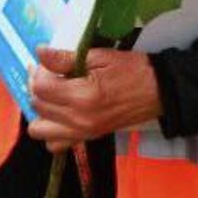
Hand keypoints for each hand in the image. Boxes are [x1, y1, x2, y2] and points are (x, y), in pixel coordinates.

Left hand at [28, 47, 162, 151]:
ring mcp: (82, 132)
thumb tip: (40, 52)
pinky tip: (60, 115)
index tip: (48, 62)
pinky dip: (51, 131)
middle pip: (37, 105)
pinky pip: (54, 144)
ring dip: (41, 111)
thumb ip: (66, 58)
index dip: (39, 71)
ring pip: (38, 128)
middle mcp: (79, 119)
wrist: (160, 91)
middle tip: (50, 73)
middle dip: (38, 86)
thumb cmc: (133, 70)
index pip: (41, 87)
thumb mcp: (101, 57)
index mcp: (83, 96)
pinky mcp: (87, 137)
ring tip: (52, 96)